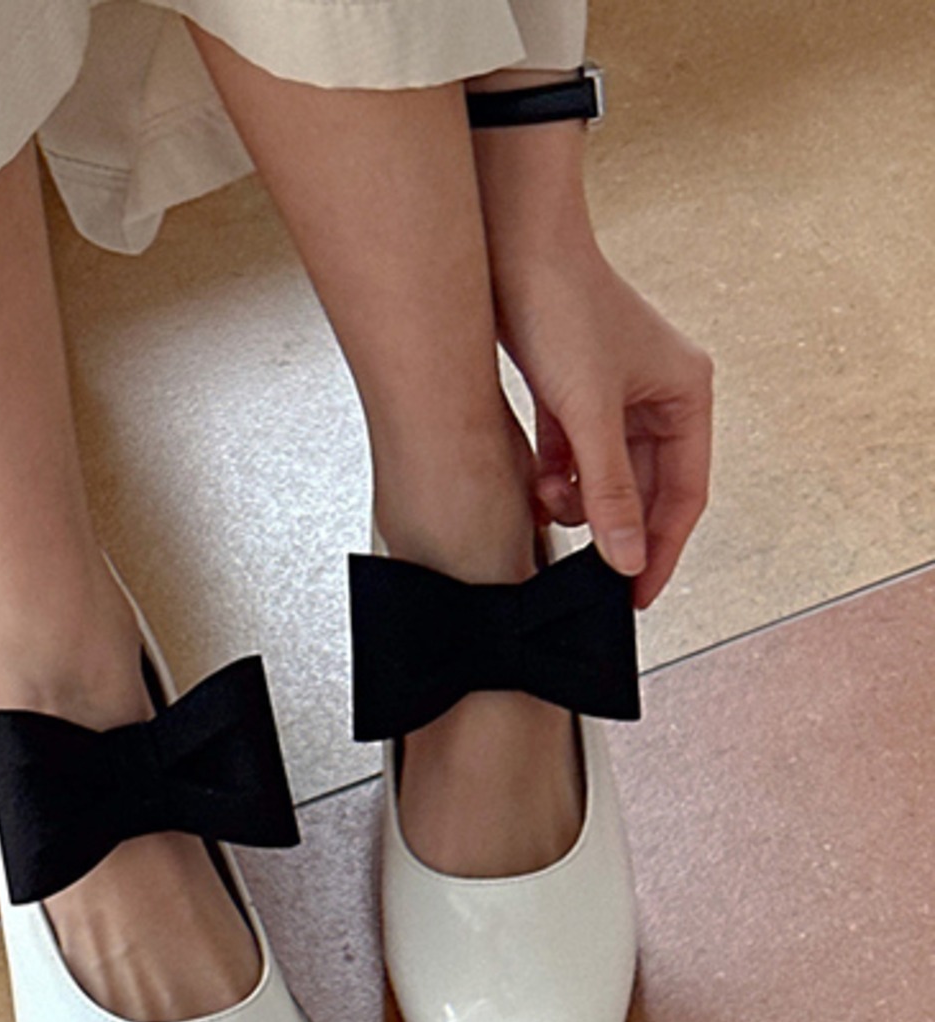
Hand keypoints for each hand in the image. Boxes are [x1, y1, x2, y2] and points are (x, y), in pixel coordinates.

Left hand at [467, 86, 712, 608]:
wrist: (510, 248)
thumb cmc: (562, 310)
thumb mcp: (590, 415)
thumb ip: (610, 492)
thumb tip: (628, 560)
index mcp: (686, 397)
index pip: (684, 494)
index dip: (661, 549)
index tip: (636, 597)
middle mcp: (658, 397)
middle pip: (645, 489)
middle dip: (614, 528)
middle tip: (591, 579)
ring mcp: (615, 395)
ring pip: (606, 475)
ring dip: (580, 499)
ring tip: (552, 503)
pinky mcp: (574, 392)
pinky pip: (575, 454)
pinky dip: (558, 475)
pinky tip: (539, 487)